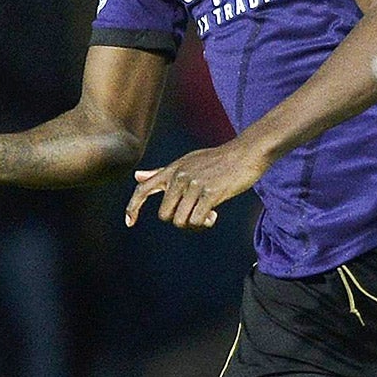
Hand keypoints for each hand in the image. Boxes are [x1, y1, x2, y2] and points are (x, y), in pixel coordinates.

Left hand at [126, 139, 266, 228]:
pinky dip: (204, 223)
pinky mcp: (211, 193)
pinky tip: (214, 215)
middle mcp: (179, 176)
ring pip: (180, 220)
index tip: (129, 222)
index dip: (132, 208)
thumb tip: (137, 176)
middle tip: (195, 215)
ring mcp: (194, 184)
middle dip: (179, 220)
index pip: (143, 190)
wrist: (247, 152)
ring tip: (206, 216)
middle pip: (165, 215)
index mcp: (172, 169)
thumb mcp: (186, 161)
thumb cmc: (218, 159)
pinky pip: (197, 220)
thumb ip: (161, 172)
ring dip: (193, 224)